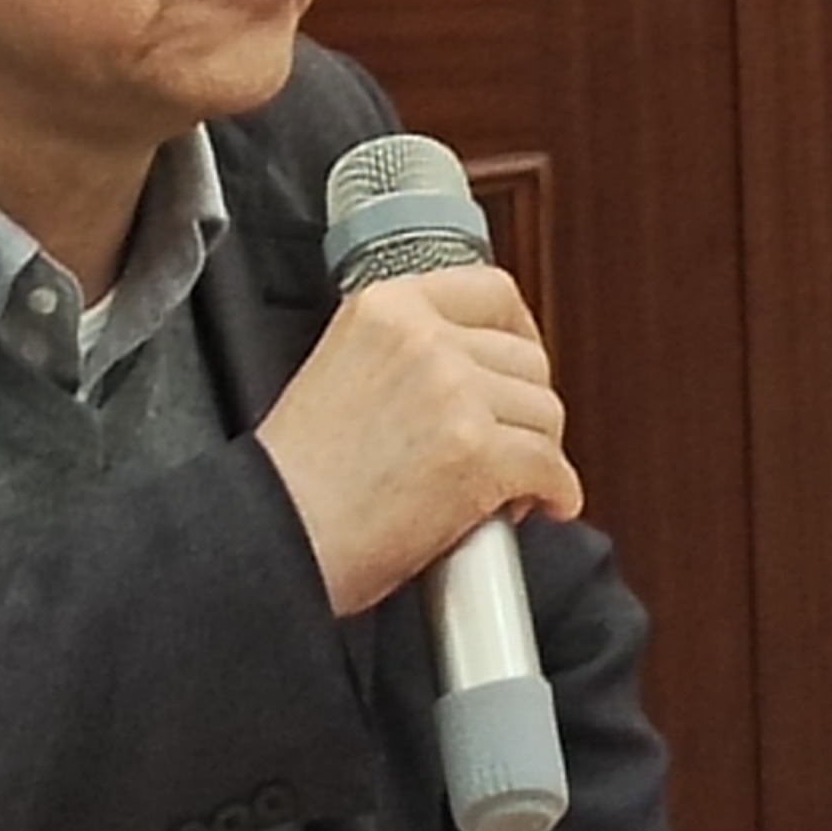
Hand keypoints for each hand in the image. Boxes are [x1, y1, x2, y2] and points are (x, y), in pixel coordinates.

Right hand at [255, 261, 583, 615]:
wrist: (275, 538)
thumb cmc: (296, 480)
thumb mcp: (341, 369)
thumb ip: (407, 352)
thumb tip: (477, 370)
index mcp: (388, 307)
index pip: (493, 292)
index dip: (522, 334)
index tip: (521, 366)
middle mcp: (426, 338)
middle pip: (527, 358)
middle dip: (526, 406)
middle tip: (508, 443)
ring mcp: (455, 391)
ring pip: (545, 411)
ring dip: (538, 451)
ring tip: (508, 483)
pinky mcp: (477, 452)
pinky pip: (549, 465)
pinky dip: (556, 491)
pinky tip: (543, 504)